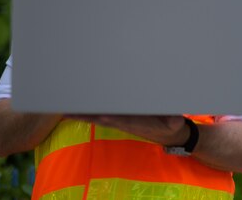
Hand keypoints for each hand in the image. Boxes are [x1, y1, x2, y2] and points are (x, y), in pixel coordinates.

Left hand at [65, 114, 189, 145]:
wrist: (169, 134)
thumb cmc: (172, 124)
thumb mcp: (176, 122)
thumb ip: (175, 120)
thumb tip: (175, 121)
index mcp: (136, 122)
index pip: (119, 119)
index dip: (108, 116)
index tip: (97, 114)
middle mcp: (125, 122)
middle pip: (102, 118)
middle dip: (87, 114)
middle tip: (69, 107)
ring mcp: (121, 120)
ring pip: (98, 116)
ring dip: (83, 113)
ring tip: (65, 107)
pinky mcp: (120, 118)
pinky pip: (101, 115)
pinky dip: (88, 112)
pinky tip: (77, 109)